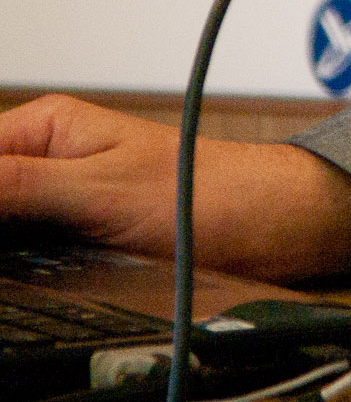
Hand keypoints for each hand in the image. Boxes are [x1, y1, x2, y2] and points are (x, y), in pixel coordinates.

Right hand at [0, 94, 350, 282]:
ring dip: (9, 247)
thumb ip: (17, 186)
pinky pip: (22, 247)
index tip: (2, 226)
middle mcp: (50, 156)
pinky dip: (16, 263)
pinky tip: (22, 276)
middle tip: (16, 251)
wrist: (273, 226)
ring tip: (23, 262)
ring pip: (5, 221)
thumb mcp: (98, 190)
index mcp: (49, 125)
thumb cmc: (208, 194)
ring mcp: (62, 196)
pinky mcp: (78, 232)